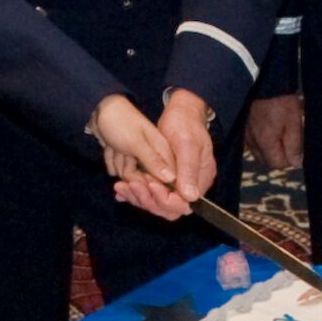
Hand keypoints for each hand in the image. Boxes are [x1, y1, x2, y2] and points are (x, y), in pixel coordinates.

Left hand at [92, 97, 194, 220]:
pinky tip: (121, 186)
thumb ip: (188, 171)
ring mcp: (175, 183)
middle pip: (167, 209)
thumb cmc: (186, 124)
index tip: (150, 185)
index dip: (165, 200)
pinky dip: (135, 191)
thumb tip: (190, 197)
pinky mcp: (163, 179)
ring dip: (137, 196)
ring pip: (155, 202)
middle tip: (130, 185)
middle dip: (147, 199)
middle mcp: (189, 185)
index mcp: (201, 179)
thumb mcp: (187, 145)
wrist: (180, 111)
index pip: (183, 205)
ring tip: (121, 186)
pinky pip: (149, 193)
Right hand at [246, 94, 303, 171]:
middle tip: (290, 139)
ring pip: (258, 151)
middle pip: (266, 160)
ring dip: (270, 148)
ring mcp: (245, 134)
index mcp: (264, 142)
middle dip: (279, 155)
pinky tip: (270, 128)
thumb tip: (295, 163)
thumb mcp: (293, 122)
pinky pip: (252, 141)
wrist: (265, 79)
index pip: (276, 164)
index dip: (289, 159)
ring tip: (281, 131)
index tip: (297, 148)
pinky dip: (261, 140)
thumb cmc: (281, 99)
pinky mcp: (243, 127)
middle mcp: (251, 141)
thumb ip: (294, 145)